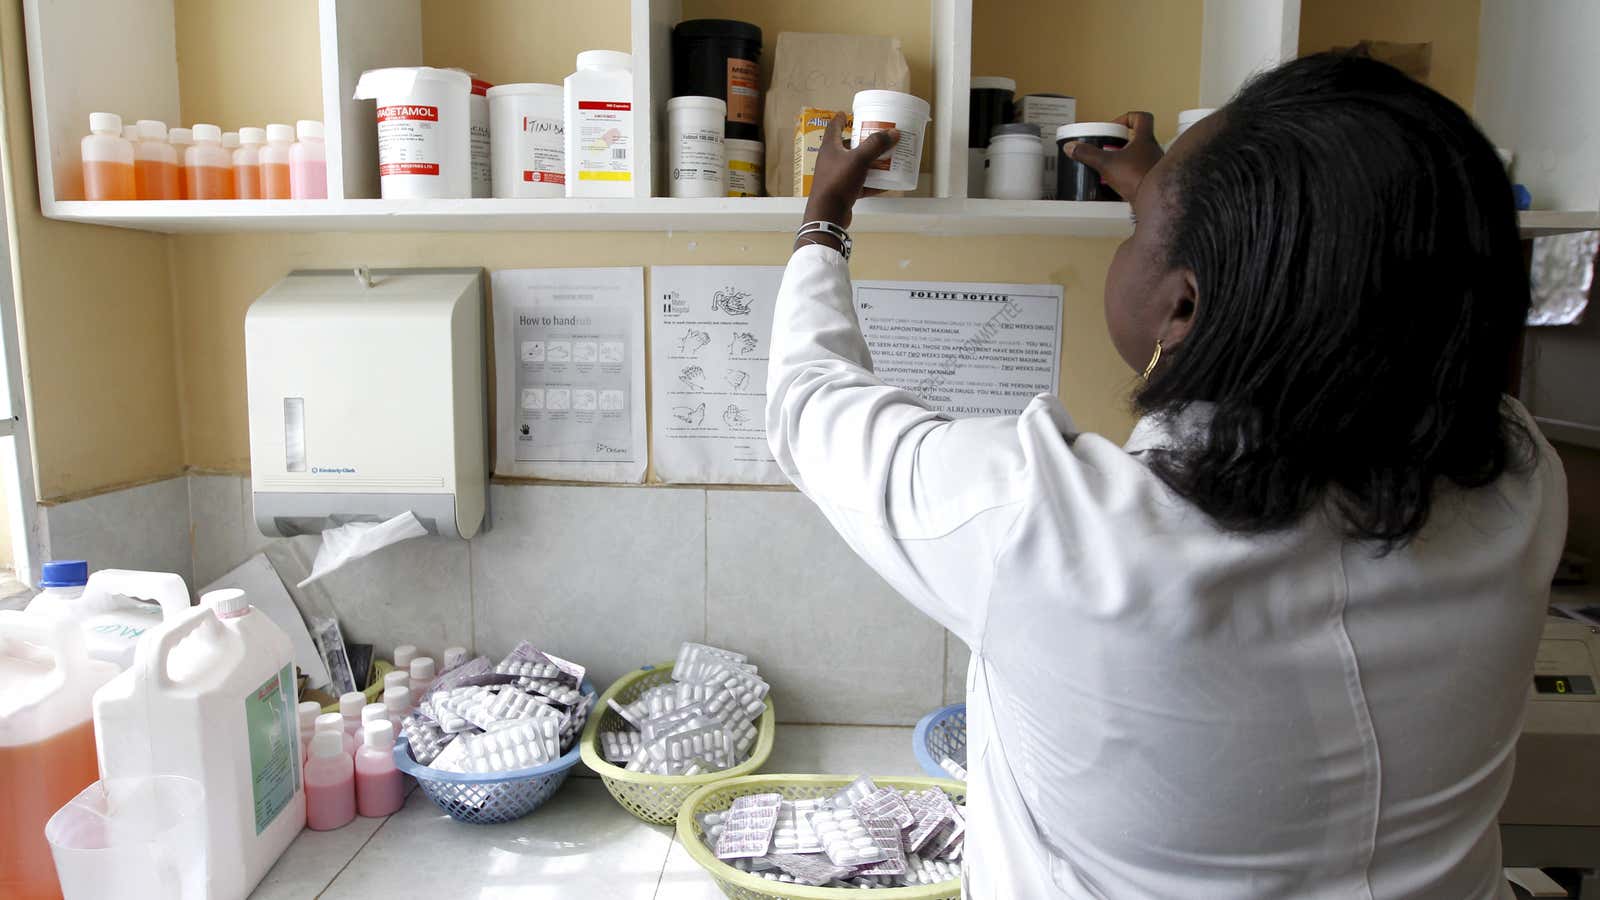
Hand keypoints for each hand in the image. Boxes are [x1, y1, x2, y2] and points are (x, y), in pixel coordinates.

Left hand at [802, 113, 898, 230]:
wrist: (828, 214)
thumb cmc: (838, 181)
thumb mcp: (859, 159)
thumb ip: (876, 145)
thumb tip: (894, 132)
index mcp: (830, 148)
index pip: (833, 127)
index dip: (839, 119)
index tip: (845, 113)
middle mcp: (831, 160)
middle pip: (846, 147)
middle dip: (861, 141)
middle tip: (875, 136)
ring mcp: (836, 177)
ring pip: (855, 166)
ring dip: (869, 162)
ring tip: (885, 158)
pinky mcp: (842, 192)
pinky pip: (860, 184)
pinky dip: (872, 183)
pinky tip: (886, 184)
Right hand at [1065, 111, 1162, 201]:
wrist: (1155, 201)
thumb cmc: (1138, 178)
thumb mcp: (1106, 163)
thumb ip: (1088, 154)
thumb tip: (1072, 147)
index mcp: (1145, 139)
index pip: (1142, 118)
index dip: (1127, 118)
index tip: (1115, 127)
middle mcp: (1153, 150)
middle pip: (1139, 138)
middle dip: (1122, 142)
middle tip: (1108, 148)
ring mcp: (1155, 166)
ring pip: (1140, 155)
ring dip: (1127, 158)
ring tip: (1111, 166)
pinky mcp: (1152, 180)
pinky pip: (1141, 172)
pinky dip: (1130, 175)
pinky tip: (1119, 183)